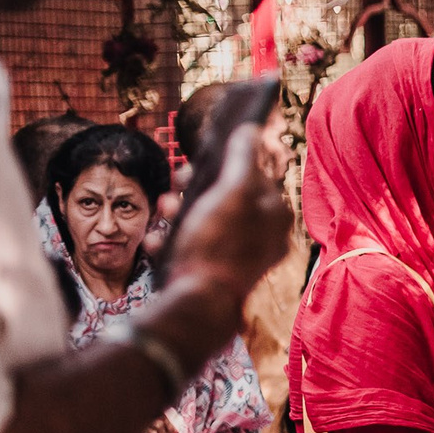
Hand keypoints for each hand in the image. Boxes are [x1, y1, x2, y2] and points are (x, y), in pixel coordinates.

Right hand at [166, 116, 292, 306]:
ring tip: (164, 212)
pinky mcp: (207, 271)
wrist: (197, 302)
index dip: (227, 162)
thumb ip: (243, 159)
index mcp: (276, 216)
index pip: (255, 176)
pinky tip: (156, 243)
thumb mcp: (232, 192)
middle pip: (224, 197)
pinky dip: (167, 242)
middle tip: (179, 184)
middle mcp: (261, 237)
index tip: (203, 156)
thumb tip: (250, 130)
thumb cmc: (218, 243)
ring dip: (175, 212)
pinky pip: (184, 247)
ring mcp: (234, 256)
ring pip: (200, 220)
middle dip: (193, 187)